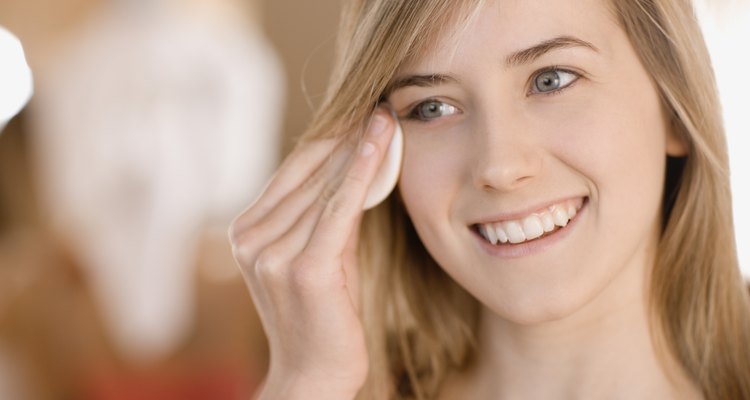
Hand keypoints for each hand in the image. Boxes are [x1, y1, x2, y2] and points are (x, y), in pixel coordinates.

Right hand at [229, 108, 395, 398]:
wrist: (314, 374)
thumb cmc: (323, 314)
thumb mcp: (320, 255)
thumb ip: (328, 215)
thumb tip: (356, 166)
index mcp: (247, 231)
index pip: (292, 172)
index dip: (329, 140)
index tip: (360, 113)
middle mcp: (251, 239)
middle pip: (307, 173)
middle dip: (346, 137)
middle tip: (378, 105)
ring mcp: (272, 254)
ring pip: (325, 187)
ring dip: (358, 150)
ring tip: (385, 119)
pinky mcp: (303, 268)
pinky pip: (339, 209)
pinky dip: (361, 174)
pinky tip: (379, 146)